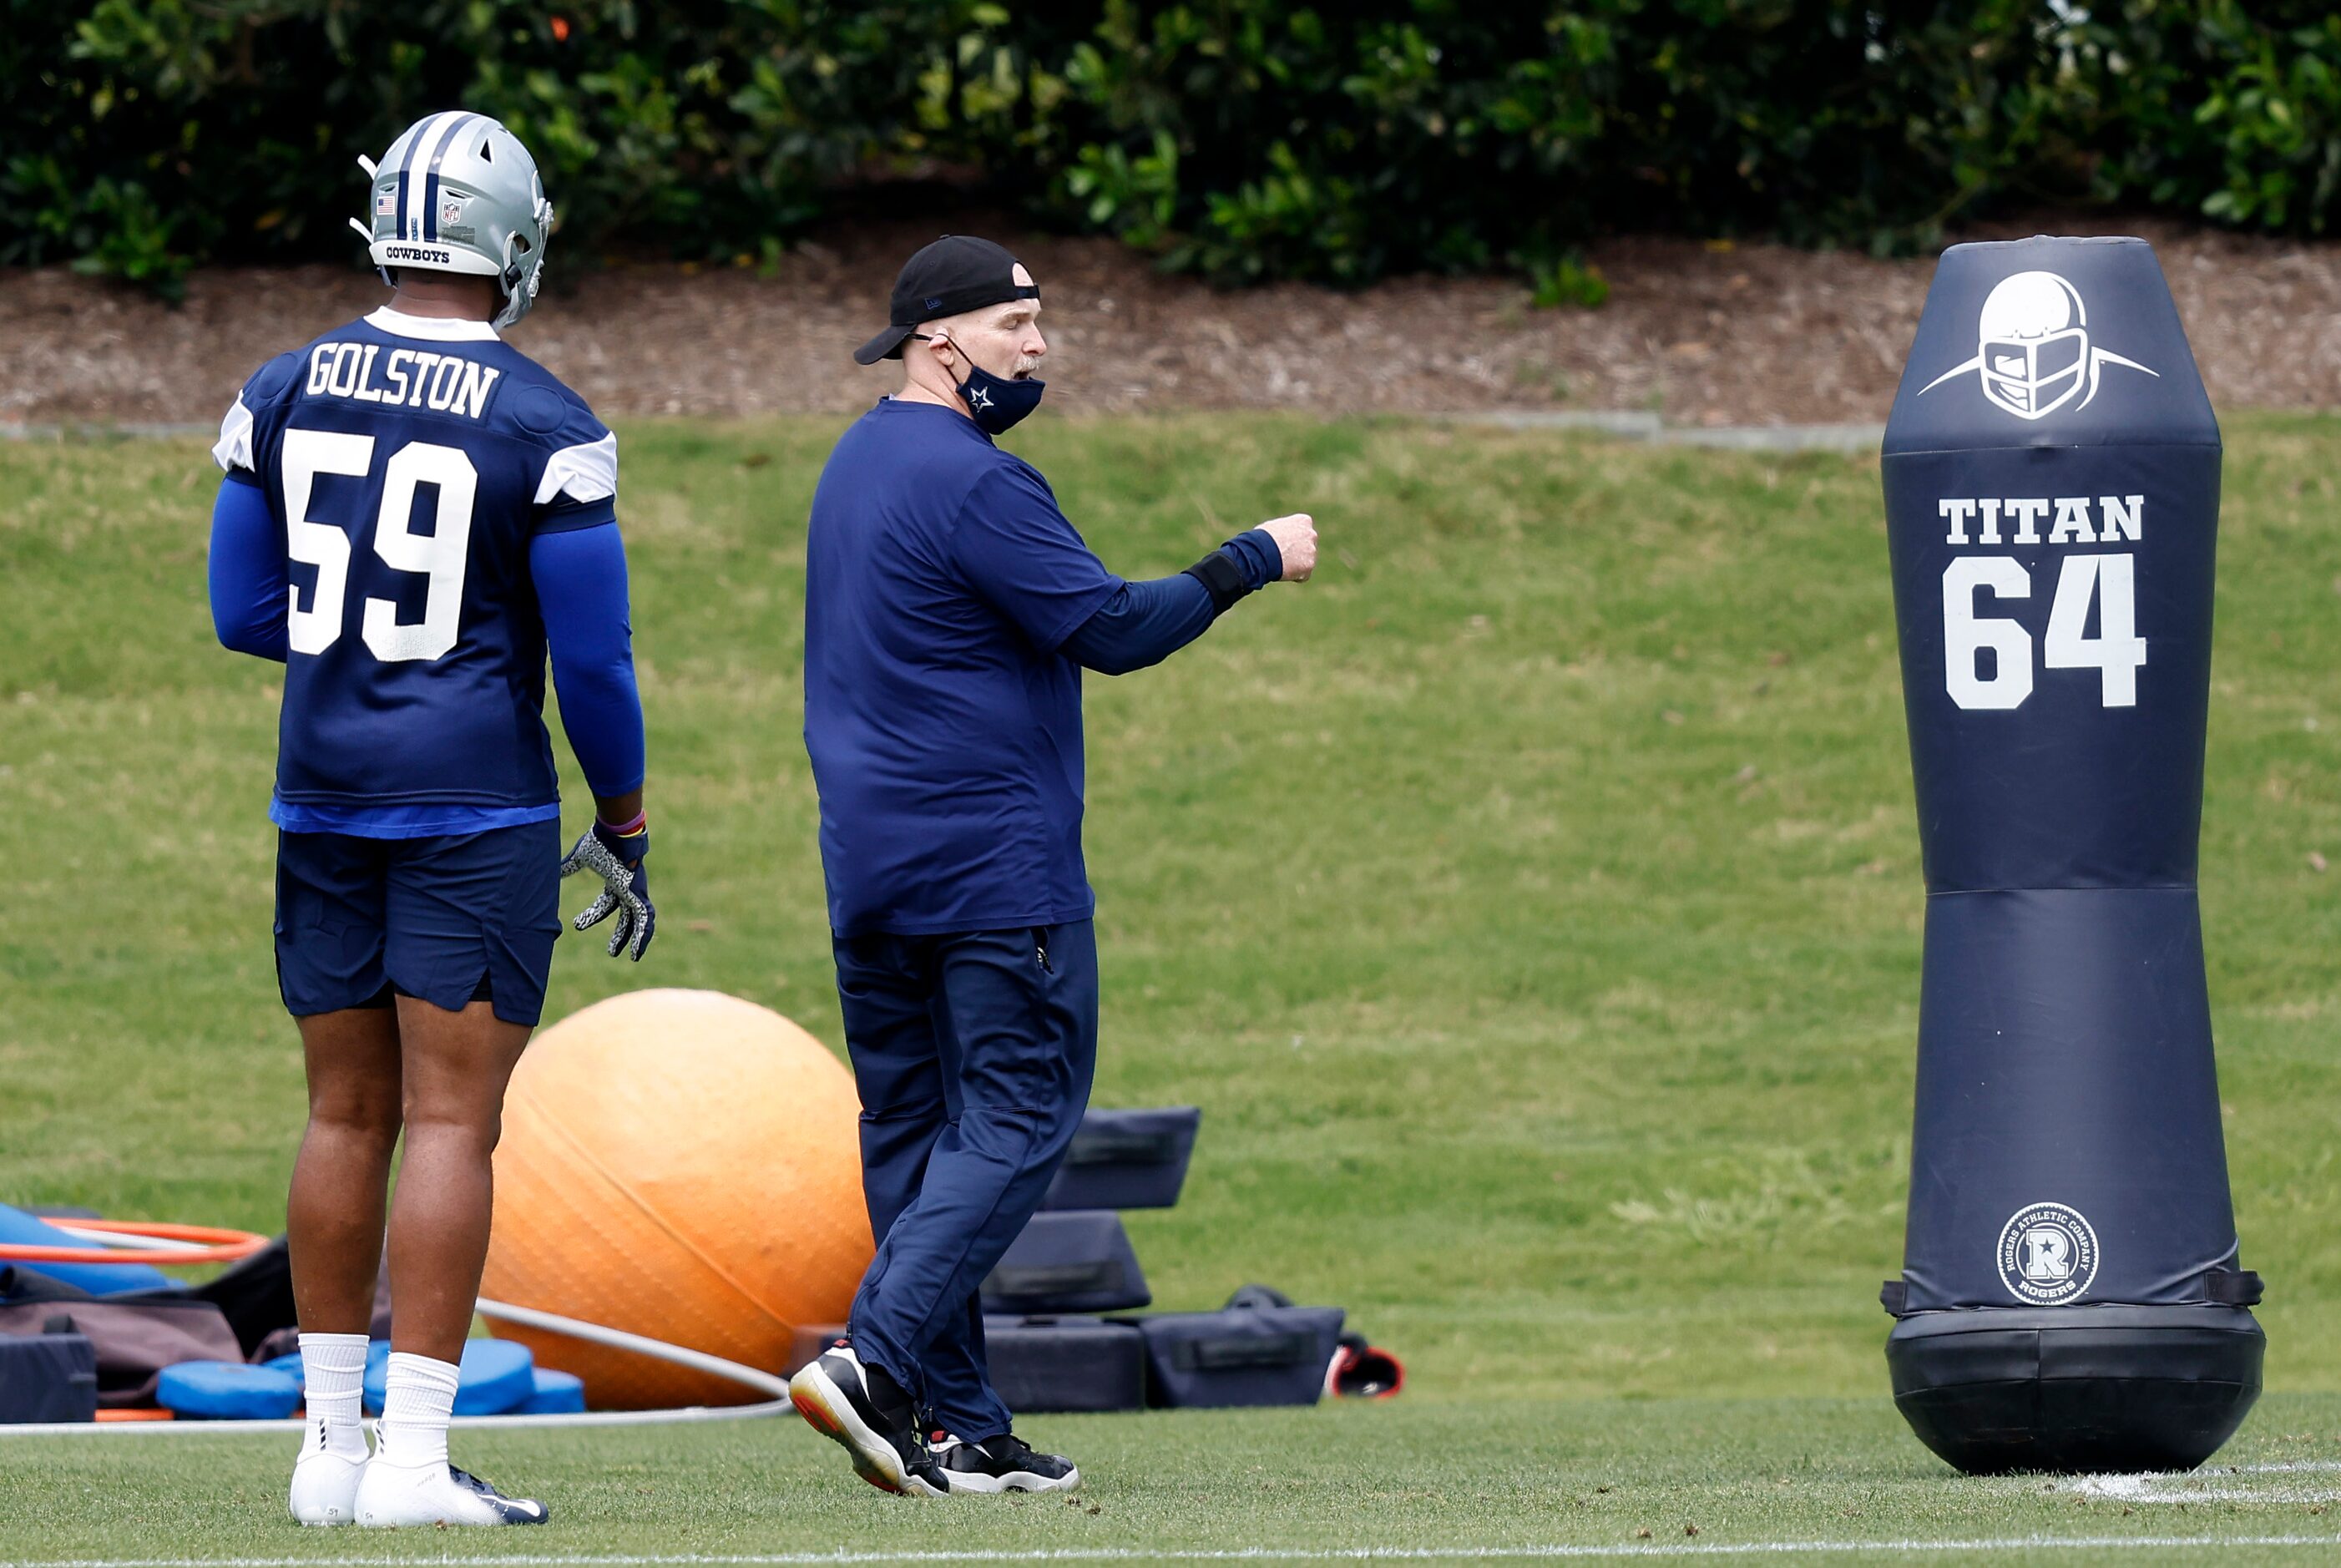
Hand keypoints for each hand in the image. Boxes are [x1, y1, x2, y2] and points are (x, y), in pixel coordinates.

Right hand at [560, 819, 655, 960]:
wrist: (616, 831)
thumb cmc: (600, 840)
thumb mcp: (580, 857)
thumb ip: (568, 866)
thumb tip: (553, 871)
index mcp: (615, 880)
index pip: (606, 903)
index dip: (593, 916)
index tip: (577, 926)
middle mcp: (628, 888)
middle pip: (626, 916)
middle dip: (620, 934)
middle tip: (611, 952)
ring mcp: (636, 891)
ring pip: (640, 920)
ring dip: (635, 939)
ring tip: (631, 958)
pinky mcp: (639, 893)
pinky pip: (645, 918)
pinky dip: (643, 935)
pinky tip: (637, 951)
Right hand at [1259, 513, 1316, 581]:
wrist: (1263, 551)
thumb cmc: (1262, 538)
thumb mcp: (1273, 527)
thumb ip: (1284, 531)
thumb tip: (1281, 536)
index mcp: (1303, 521)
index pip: (1303, 531)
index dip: (1292, 539)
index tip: (1283, 544)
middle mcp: (1311, 534)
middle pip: (1307, 546)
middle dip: (1298, 552)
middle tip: (1282, 556)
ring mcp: (1312, 551)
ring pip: (1306, 561)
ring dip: (1296, 565)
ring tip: (1280, 564)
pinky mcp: (1309, 566)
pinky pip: (1303, 574)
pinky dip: (1295, 576)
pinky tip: (1283, 572)